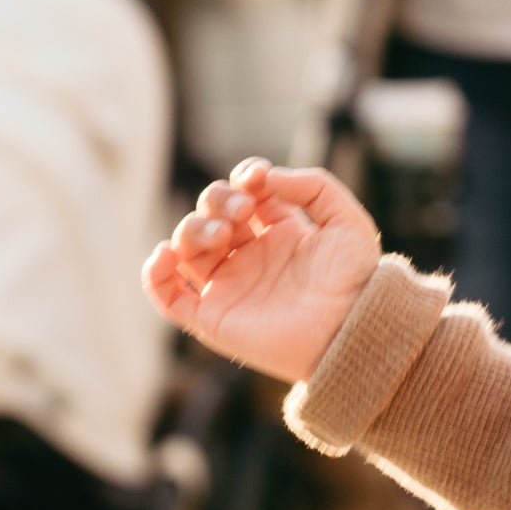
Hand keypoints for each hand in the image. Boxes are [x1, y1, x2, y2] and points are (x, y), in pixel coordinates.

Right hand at [140, 159, 382, 384]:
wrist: (352, 332)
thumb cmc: (356, 280)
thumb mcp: (347, 221)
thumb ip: (313, 185)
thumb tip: (264, 177)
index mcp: (279, 231)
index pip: (244, 192)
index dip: (245, 177)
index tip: (257, 179)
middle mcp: (249, 255)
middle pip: (209, 214)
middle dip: (216, 200)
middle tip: (240, 210)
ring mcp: (229, 286)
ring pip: (186, 248)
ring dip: (192, 230)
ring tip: (221, 236)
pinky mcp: (213, 318)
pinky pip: (167, 296)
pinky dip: (155, 274)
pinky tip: (166, 255)